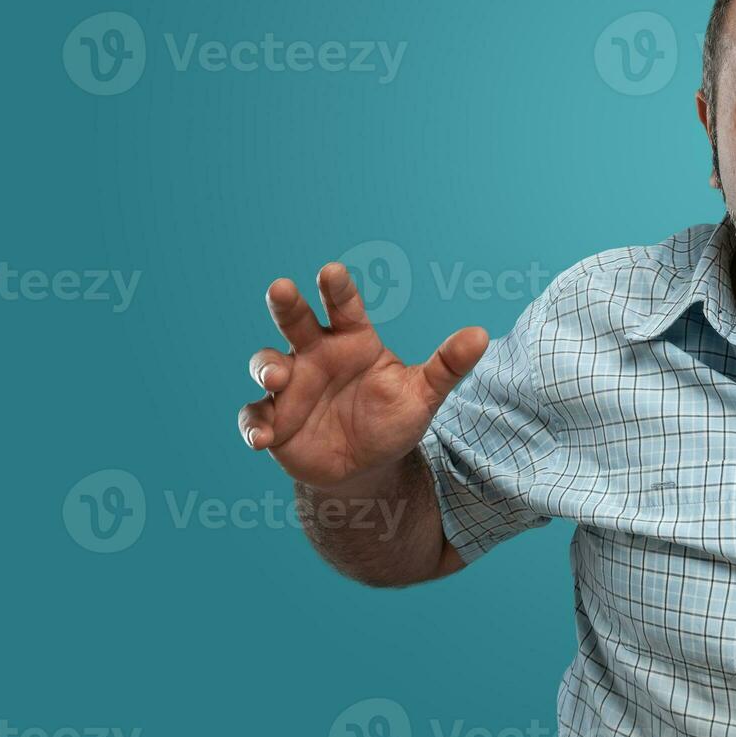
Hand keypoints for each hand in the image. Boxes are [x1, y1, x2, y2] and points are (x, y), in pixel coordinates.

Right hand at [237, 262, 488, 486]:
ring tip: (277, 376)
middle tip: (281, 288)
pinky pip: (255, 416)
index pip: (344, 307)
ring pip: (267, 363)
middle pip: (296, 321)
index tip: (331, 271)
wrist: (367, 465)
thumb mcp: (423, 395)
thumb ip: (448, 365)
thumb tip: (481, 335)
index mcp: (352, 340)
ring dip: (267, 365)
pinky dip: (255, 424)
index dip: (336, 289)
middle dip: (287, 304)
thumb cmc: (392, 419)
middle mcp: (316, 355)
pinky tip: (263, 437)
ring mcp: (290, 386)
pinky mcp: (273, 420)